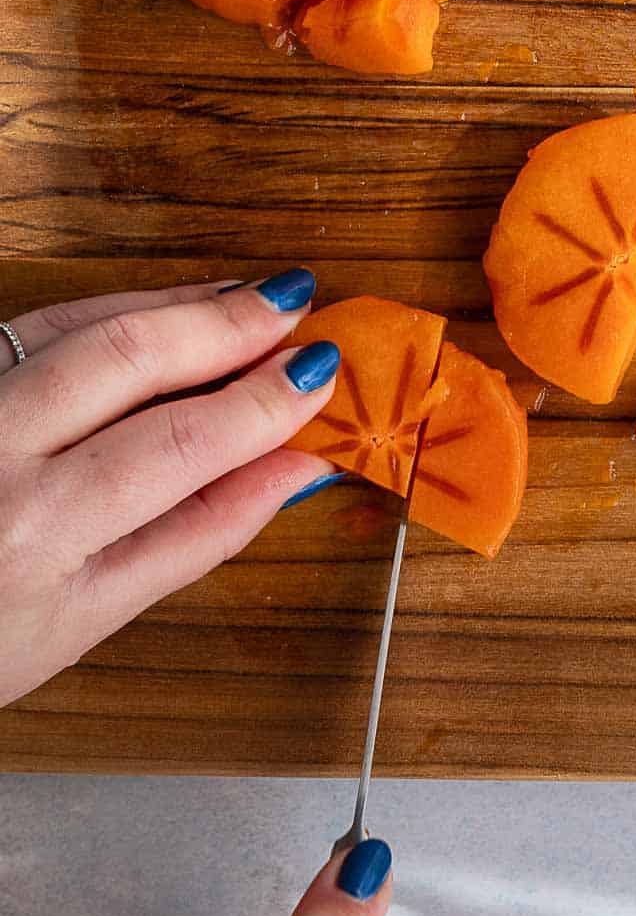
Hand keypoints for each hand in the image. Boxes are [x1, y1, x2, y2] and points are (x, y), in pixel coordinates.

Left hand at [0, 271, 343, 706]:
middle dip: (225, 325)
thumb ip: (203, 531)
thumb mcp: (93, 615)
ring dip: (175, 303)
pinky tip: (167, 308)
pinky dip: (114, 306)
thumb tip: (299, 467)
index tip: (320, 374)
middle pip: (125, 357)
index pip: (178, 444)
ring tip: (248, 300)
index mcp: (35, 533)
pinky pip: (41, 321)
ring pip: (80, 321)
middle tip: (297, 306)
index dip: (260, 402)